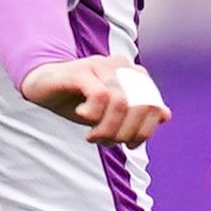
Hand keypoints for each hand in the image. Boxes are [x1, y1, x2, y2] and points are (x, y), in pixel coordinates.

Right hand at [21, 55, 170, 147]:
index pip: (154, 106)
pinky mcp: (81, 70)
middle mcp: (121, 66)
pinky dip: (93, 114)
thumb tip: (165, 115)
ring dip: (108, 128)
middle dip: (126, 132)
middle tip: (107, 142)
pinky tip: (82, 117)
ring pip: (121, 103)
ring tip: (93, 136)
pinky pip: (99, 96)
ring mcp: (101, 65)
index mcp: (133, 75)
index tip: (128, 144)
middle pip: (140, 106)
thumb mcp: (111, 113)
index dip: (144, 131)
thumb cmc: (81, 100)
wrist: (44, 87)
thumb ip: (138, 113)